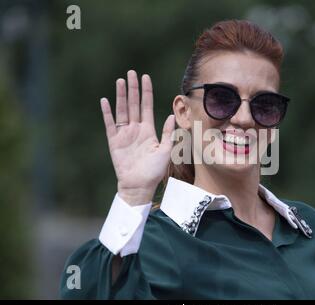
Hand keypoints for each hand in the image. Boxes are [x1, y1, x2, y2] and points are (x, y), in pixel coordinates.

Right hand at [100, 70, 174, 204]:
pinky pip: (110, 124)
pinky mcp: (114, 141)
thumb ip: (168, 133)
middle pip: (133, 104)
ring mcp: (124, 134)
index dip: (146, 92)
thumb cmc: (154, 171)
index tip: (145, 77)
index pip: (146, 106)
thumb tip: (171, 116)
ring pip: (122, 110)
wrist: (140, 185)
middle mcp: (135, 129)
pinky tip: (105, 100)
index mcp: (148, 130)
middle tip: (131, 72)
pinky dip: (107, 113)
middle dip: (133, 88)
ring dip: (121, 96)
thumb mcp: (165, 151)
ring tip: (120, 81)